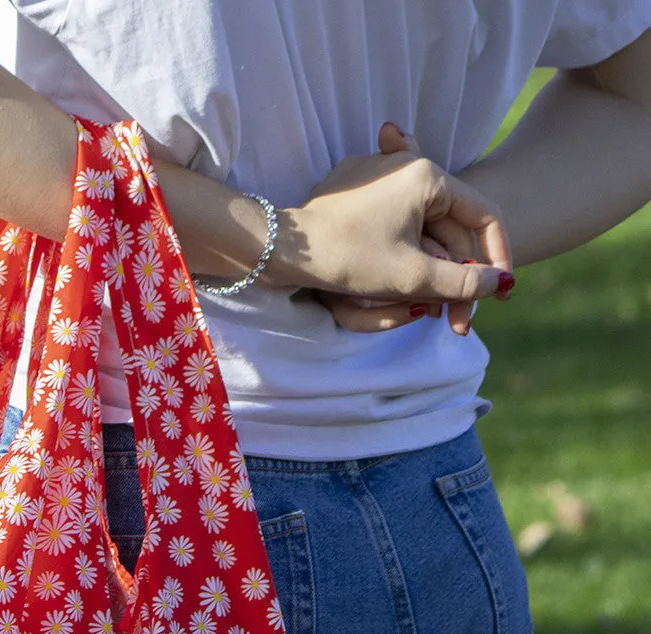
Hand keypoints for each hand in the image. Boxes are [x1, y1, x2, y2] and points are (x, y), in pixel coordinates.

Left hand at [265, 124, 512, 332]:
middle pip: (449, 231)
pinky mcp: (352, 194)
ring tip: (426, 310)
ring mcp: (376, 178)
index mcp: (428, 176)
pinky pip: (391, 227)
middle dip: (455, 278)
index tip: (497, 292)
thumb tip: (499, 282)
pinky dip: (400, 256)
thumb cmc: (345, 257)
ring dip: (428, 272)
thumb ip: (461, 282)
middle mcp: (406, 167)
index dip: (495, 257)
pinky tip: (399, 291)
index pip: (483, 215)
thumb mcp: (410, 276)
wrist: (280, 249)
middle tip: (456, 322)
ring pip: (421, 233)